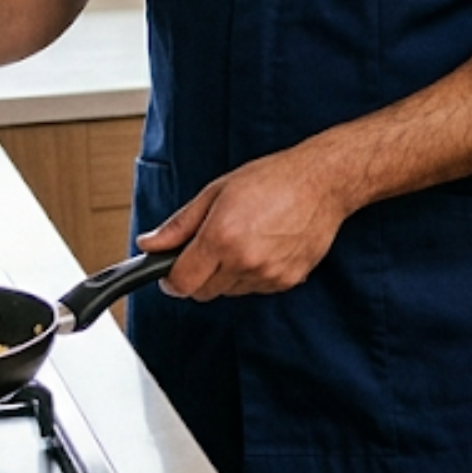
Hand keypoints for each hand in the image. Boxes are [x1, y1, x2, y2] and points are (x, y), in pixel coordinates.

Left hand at [139, 141, 354, 299]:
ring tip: (244, 240)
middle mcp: (244, 261)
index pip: (181, 283)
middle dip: (198, 275)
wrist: (322, 182)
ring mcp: (268, 274)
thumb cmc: (273, 179)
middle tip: (210, 247)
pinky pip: (256, 289)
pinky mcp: (287, 280)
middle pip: (202, 293)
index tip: (171, 272)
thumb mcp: (216, 192)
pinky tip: (263, 247)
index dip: (171, 279)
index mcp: (221, 237)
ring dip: (226, 275)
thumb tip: (149, 244)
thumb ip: (179, 225)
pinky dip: (252, 275)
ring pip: (229, 292)